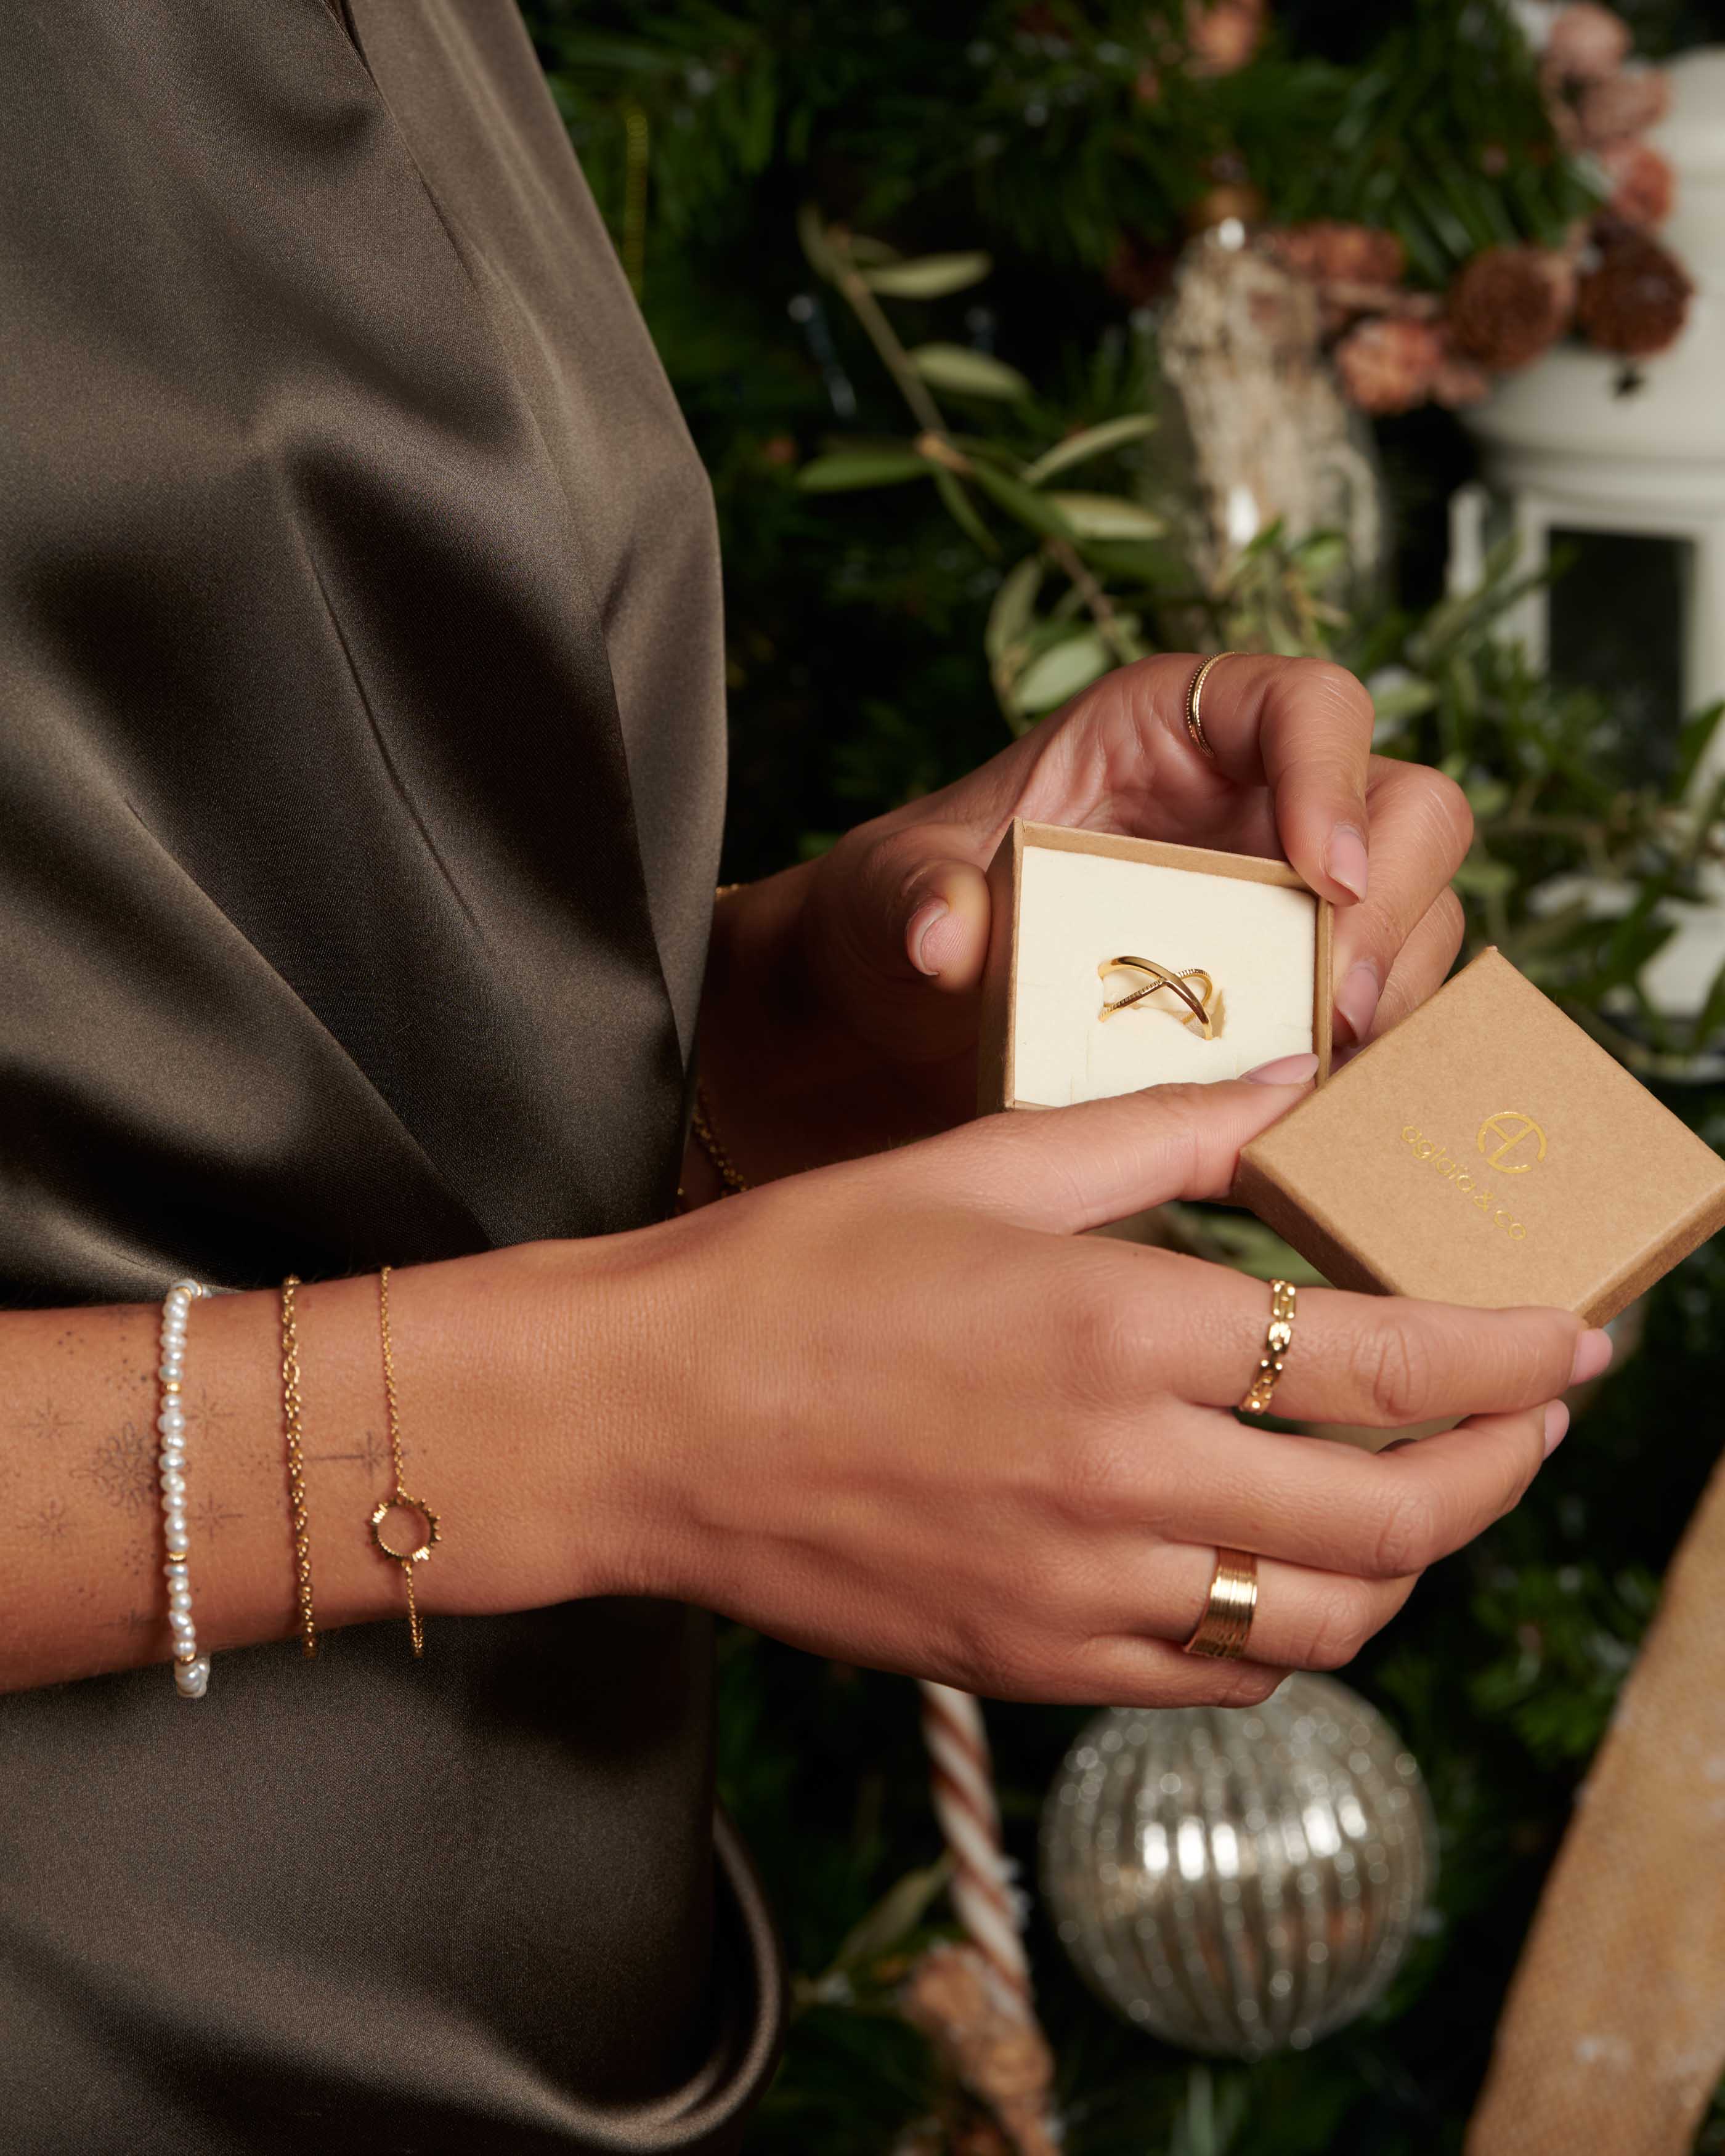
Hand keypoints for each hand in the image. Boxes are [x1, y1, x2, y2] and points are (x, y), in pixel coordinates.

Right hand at [594, 1079, 1601, 1703]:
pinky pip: (1219, 1681)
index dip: (1515, 1357)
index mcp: (1117, 1327)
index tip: (1581, 1341)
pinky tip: (1279, 1569)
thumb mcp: (981, 1163)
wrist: (638, 1419)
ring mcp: (1076, 1592)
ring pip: (1323, 1624)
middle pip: (1392, 1519)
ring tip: (1421, 1497)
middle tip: (1533, 1425)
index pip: (1388, 1362)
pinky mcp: (1029, 1664)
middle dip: (1501, 1471)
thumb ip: (1165, 1125)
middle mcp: (1119, 1478)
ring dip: (1409, 1564)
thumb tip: (1298, 1076)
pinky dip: (1288, 1633)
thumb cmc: (793, 1271)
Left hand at [699, 652, 1471, 1180]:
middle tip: (1337, 1009)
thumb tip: (946, 933)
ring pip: (1417, 922)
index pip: (1310, 704)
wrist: (901, 1014)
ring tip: (1319, 1080)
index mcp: (1175, 725)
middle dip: (1393, 909)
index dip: (1336, 776)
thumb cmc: (907, 911)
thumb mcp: (887, 892)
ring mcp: (1291, 901)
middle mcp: (1258, 800)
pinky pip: (1381, 1019)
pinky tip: (1314, 1118)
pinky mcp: (1294, 994)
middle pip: (1411, 812)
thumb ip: (910, 896)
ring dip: (1390, 1003)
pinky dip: (1367, 1068)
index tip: (1321, 873)